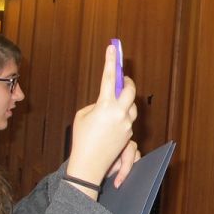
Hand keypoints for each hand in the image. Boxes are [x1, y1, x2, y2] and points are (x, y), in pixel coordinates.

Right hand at [66, 44, 137, 184]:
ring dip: (126, 100)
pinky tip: (112, 121)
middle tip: (122, 78)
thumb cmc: (81, 139)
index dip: (110, 61)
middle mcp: (120, 114)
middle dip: (127, 82)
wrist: (89, 164)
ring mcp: (127, 125)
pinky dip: (123, 117)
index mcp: (106, 106)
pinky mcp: (129, 135)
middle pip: (130, 90)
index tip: (112, 49)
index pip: (109, 78)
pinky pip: (129, 121)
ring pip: (132, 106)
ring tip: (116, 100)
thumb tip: (106, 102)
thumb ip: (97, 105)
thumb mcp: (83, 116)